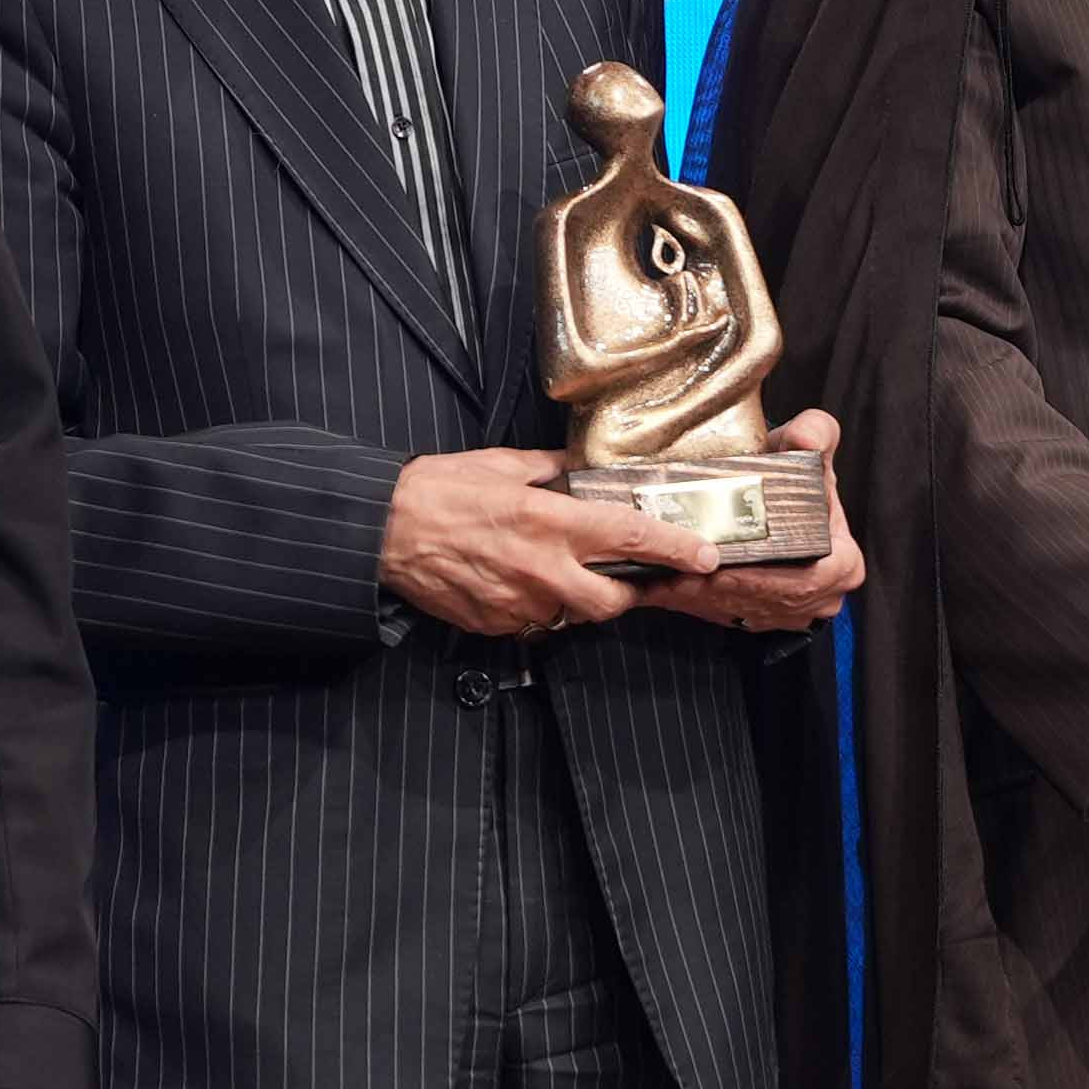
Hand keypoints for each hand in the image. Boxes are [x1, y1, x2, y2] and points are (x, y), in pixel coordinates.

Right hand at [381, 446, 722, 636]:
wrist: (383, 529)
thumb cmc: (441, 490)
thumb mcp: (505, 464)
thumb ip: (552, 469)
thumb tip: (581, 468)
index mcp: (550, 522)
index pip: (630, 537)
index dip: (675, 549)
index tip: (705, 556)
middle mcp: (542, 569)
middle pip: (613, 601)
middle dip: (631, 593)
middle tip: (633, 576)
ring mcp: (519, 604)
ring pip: (574, 617)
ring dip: (582, 601)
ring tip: (570, 575)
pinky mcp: (495, 625)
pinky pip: (535, 625)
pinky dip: (541, 609)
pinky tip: (527, 584)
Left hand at [632, 410, 866, 633]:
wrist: (783, 490)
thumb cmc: (797, 470)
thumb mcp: (806, 447)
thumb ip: (815, 432)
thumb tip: (806, 436)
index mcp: (844, 565)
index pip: (803, 582)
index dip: (761, 580)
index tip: (721, 571)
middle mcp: (824, 596)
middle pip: (770, 600)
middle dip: (723, 592)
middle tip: (682, 579)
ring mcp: (795, 612)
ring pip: (748, 612)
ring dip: (706, 602)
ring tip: (669, 584)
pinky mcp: (768, 617)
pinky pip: (733, 617)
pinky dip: (701, 606)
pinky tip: (670, 591)